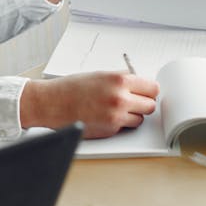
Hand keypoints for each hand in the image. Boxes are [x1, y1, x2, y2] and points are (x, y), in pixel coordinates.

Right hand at [19, 71, 159, 138]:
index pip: (152, 87)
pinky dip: (120, 124)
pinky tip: (106, 116)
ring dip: (132, 115)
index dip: (149, 90)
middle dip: (142, 103)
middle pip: (150, 105)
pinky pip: (125, 127)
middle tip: (133, 101)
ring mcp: (116, 116)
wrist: (52, 103)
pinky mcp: (110, 130)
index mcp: (119, 80)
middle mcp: (120, 98)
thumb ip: (121, 78)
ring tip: (116, 109)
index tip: (146, 91)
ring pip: (140, 118)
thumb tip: (139, 82)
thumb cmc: (71, 88)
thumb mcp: (99, 75)